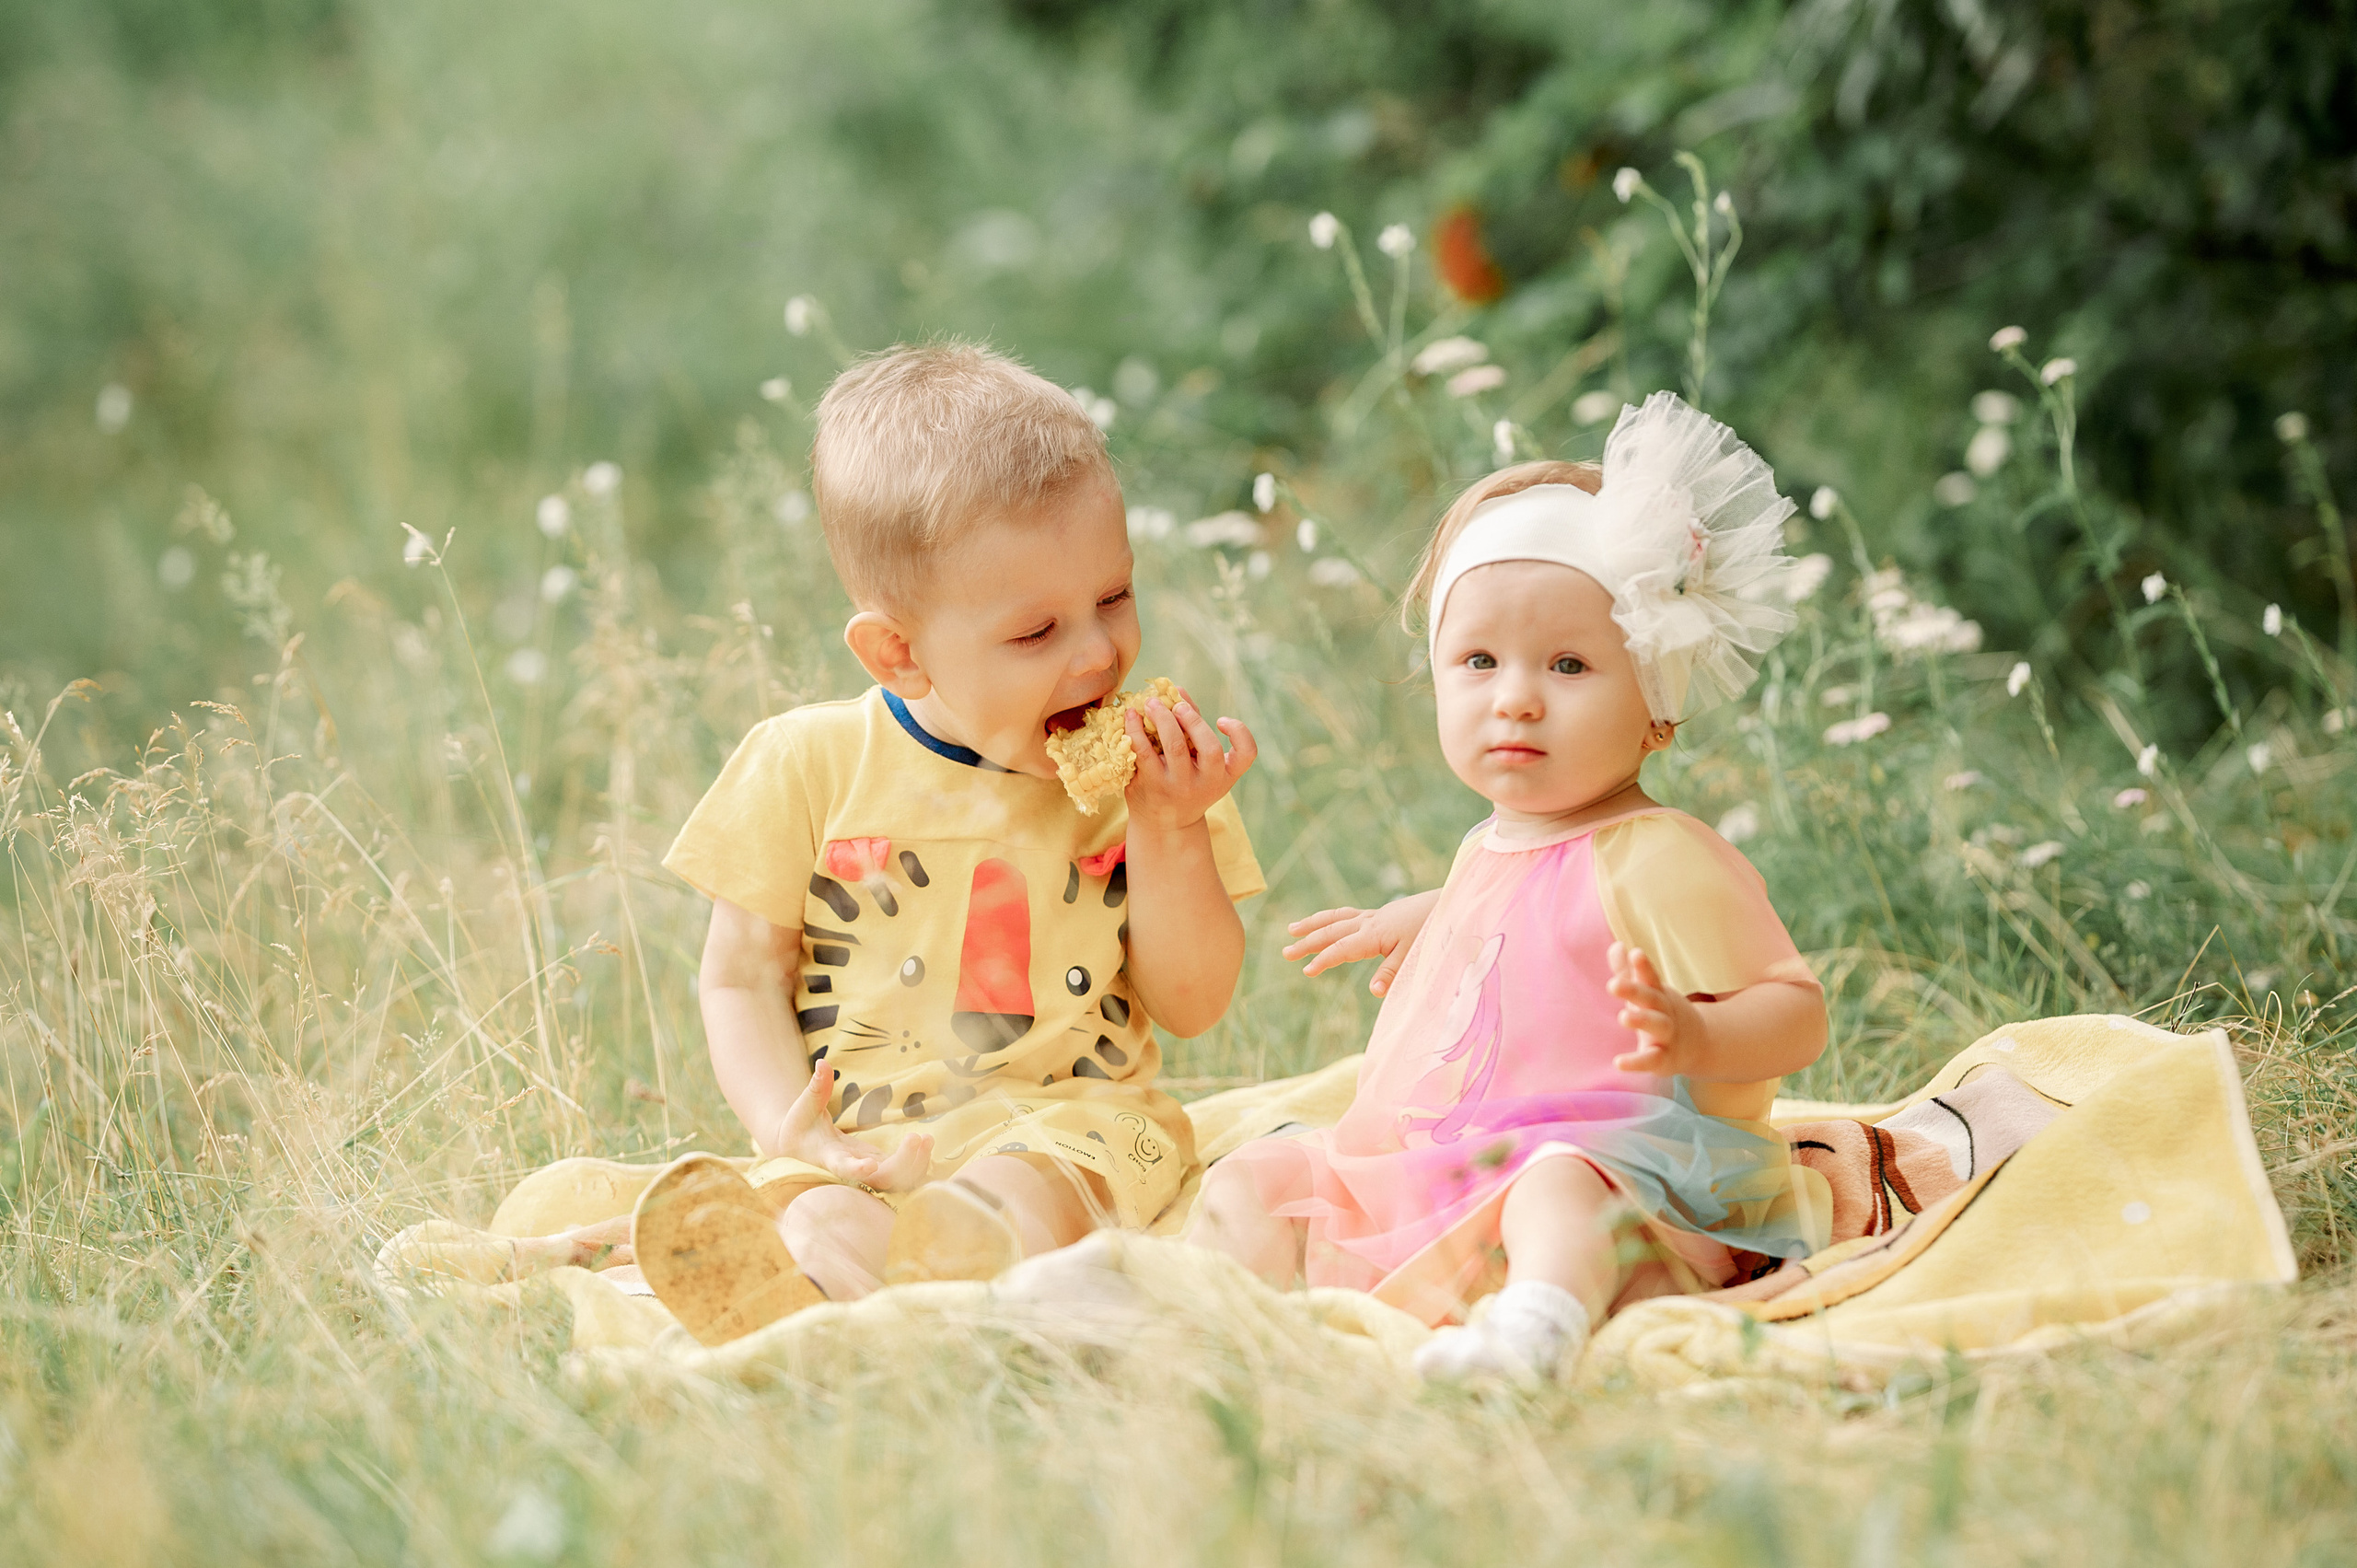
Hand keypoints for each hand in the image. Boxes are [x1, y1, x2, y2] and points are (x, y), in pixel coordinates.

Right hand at [773, 1061, 934, 1191]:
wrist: (801, 1146)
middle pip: (881, 1179)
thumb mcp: (806, 1105)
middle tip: (917, 1137)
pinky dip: (917, 1164)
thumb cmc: (800, 1125)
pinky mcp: (879, 1166)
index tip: (871, 1165)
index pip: (844, 1168)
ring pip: (896, 1181)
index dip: (857, 1169)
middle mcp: (852, 1169)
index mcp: (831, 1157)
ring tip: (927, 1139)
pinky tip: (927, 1144)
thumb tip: (823, 1062)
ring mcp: (868, 1170)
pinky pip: (902, 1173)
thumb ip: (816, 1086)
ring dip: (915, 1165)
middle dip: (904, 1163)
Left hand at [1124, 692, 1256, 831]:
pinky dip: (1136, 729)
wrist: (1164, 824)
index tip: (1221, 720)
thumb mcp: (1198, 762)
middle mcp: (1206, 783)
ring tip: (1151, 702)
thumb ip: (1192, 726)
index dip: (1239, 732)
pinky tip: (1131, 715)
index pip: (1247, 754)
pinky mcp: (1151, 786)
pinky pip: (1143, 752)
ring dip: (1163, 718)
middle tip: (1177, 705)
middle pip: (1209, 748)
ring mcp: (1179, 787)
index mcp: (1224, 775)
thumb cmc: (1185, 782)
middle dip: (1193, 720)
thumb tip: (1178, 690)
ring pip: (1175, 747)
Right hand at [1282, 889, 1438, 996]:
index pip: (1341, 948)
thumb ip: (1393, 974)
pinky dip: (1330, 918)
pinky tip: (1324, 924)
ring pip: (1336, 918)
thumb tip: (1373, 993)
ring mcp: (1373, 916)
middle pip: (1331, 931)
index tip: (1307, 971)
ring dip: (1313, 924)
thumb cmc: (1433, 931)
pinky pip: (1347, 915)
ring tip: (1292, 929)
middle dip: (1308, 942)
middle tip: (1286, 953)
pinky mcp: (1379, 914)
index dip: (1323, 960)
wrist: (1449, 904)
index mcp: (1374, 934)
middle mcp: (1369, 922)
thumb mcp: (1415, 956)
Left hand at [1607, 942, 1705, 1074]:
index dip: (1643, 966)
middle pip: (1651, 999)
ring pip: (1657, 1026)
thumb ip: (1628, 971)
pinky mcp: (1664, 1059)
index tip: (1635, 953)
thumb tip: (1616, 945)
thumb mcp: (1648, 992)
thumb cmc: (1662, 1013)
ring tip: (1622, 1016)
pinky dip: (1637, 1062)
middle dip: (1634, 990)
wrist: (1698, 1045)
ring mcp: (1667, 1036)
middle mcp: (1664, 1012)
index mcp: (1658, 994)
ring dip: (1641, 1021)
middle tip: (1613, 984)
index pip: (1651, 978)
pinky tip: (1618, 1062)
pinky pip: (1651, 1060)